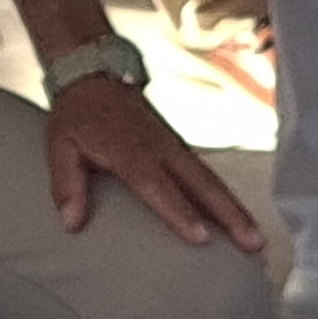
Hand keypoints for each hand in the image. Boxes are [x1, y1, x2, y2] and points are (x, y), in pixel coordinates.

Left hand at [45, 74, 261, 250]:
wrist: (94, 75)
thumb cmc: (77, 116)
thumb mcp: (60, 147)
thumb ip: (66, 185)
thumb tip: (71, 223)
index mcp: (130, 150)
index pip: (157, 185)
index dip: (179, 211)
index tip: (202, 237)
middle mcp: (160, 148)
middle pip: (201, 183)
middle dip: (229, 214)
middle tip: (253, 243)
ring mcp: (174, 146)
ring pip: (210, 179)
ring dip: (235, 208)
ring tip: (257, 239)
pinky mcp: (178, 146)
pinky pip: (206, 174)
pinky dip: (225, 196)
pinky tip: (238, 218)